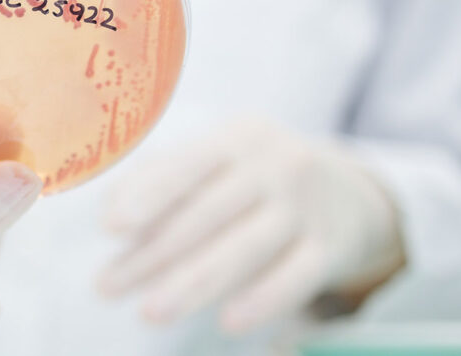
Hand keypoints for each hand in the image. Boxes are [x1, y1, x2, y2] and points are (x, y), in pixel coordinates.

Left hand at [98, 118, 403, 332]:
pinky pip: (296, 277)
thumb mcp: (219, 160)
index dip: (147, 196)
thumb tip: (111, 214)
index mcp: (235, 139)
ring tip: (150, 311)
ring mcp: (304, 207)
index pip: (186, 167)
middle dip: (153, 255)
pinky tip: (228, 322)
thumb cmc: (257, 176)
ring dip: (193, 283)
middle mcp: (272, 166)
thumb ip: (165, 179)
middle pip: (206, 215)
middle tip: (109, 286)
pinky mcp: (330, 247)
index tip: (109, 227)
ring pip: (244, 249)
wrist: (350, 191)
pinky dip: (262, 300)